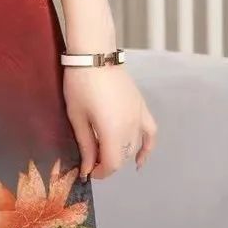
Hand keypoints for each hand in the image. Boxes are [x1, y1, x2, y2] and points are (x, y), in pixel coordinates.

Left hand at [62, 63, 156, 179]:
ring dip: (120, 154)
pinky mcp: (142, 107)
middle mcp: (131, 127)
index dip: (100, 172)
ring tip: (104, 153)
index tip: (88, 172)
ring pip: (133, 147)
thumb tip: (88, 168)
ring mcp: (139, 117)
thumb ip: (86, 145)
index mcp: (113, 131)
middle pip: (122, 157)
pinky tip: (140, 160)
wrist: (94, 55)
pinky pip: (150, 133)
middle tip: (91, 160)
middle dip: (107, 164)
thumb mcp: (77, 117)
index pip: (112, 164)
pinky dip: (147, 148)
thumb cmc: (80, 84)